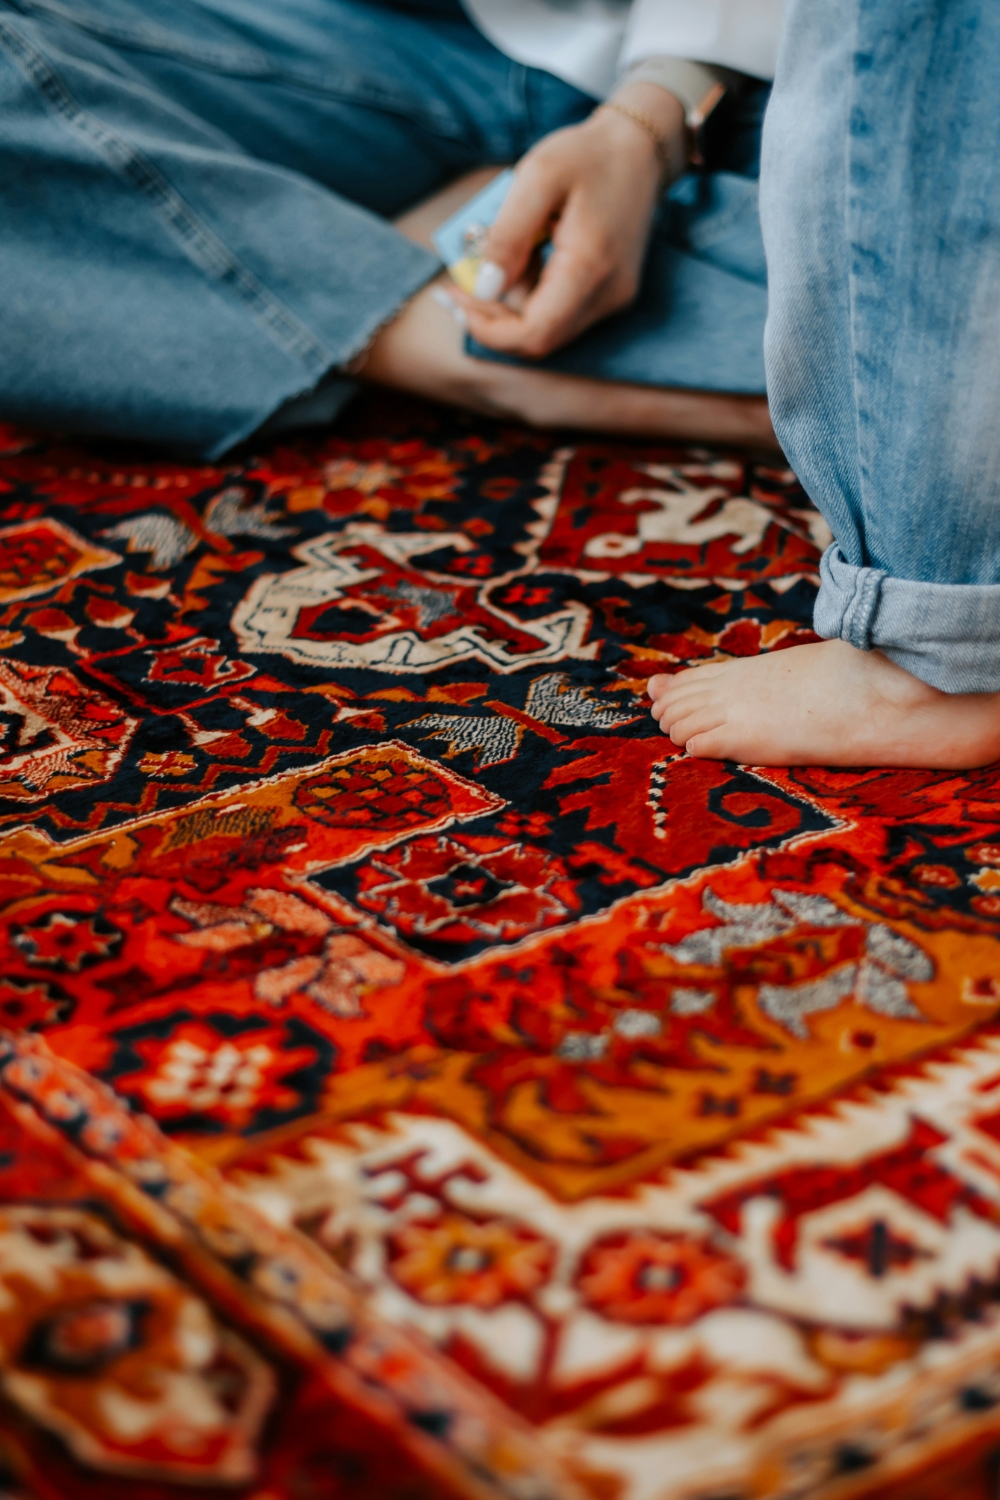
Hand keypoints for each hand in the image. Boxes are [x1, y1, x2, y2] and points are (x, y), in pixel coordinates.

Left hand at [449, 82, 684, 359]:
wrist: (640, 149)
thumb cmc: (589, 156)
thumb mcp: (537, 175)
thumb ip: (507, 234)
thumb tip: (484, 289)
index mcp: (590, 268)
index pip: (535, 334)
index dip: (489, 329)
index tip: (457, 297)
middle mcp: (607, 296)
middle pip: (539, 340)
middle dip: (492, 322)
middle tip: (457, 289)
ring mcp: (612, 299)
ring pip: (548, 330)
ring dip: (509, 311)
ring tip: (484, 270)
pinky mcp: (608, 295)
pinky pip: (560, 314)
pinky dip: (529, 300)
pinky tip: (517, 266)